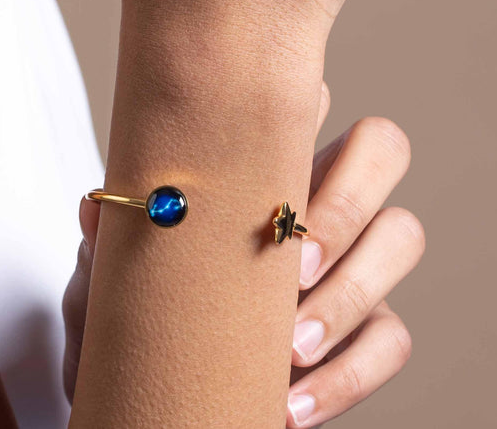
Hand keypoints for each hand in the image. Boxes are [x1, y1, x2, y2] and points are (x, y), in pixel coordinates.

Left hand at [61, 83, 425, 425]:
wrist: (157, 391)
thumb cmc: (142, 308)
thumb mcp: (113, 278)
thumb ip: (110, 242)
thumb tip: (94, 209)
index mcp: (267, 161)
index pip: (308, 98)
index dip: (306, 102)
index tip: (268, 145)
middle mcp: (320, 195)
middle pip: (382, 147)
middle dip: (347, 199)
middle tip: (293, 263)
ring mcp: (354, 259)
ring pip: (402, 234)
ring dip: (348, 292)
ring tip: (288, 344)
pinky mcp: (369, 330)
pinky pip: (392, 338)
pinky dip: (348, 374)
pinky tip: (290, 404)